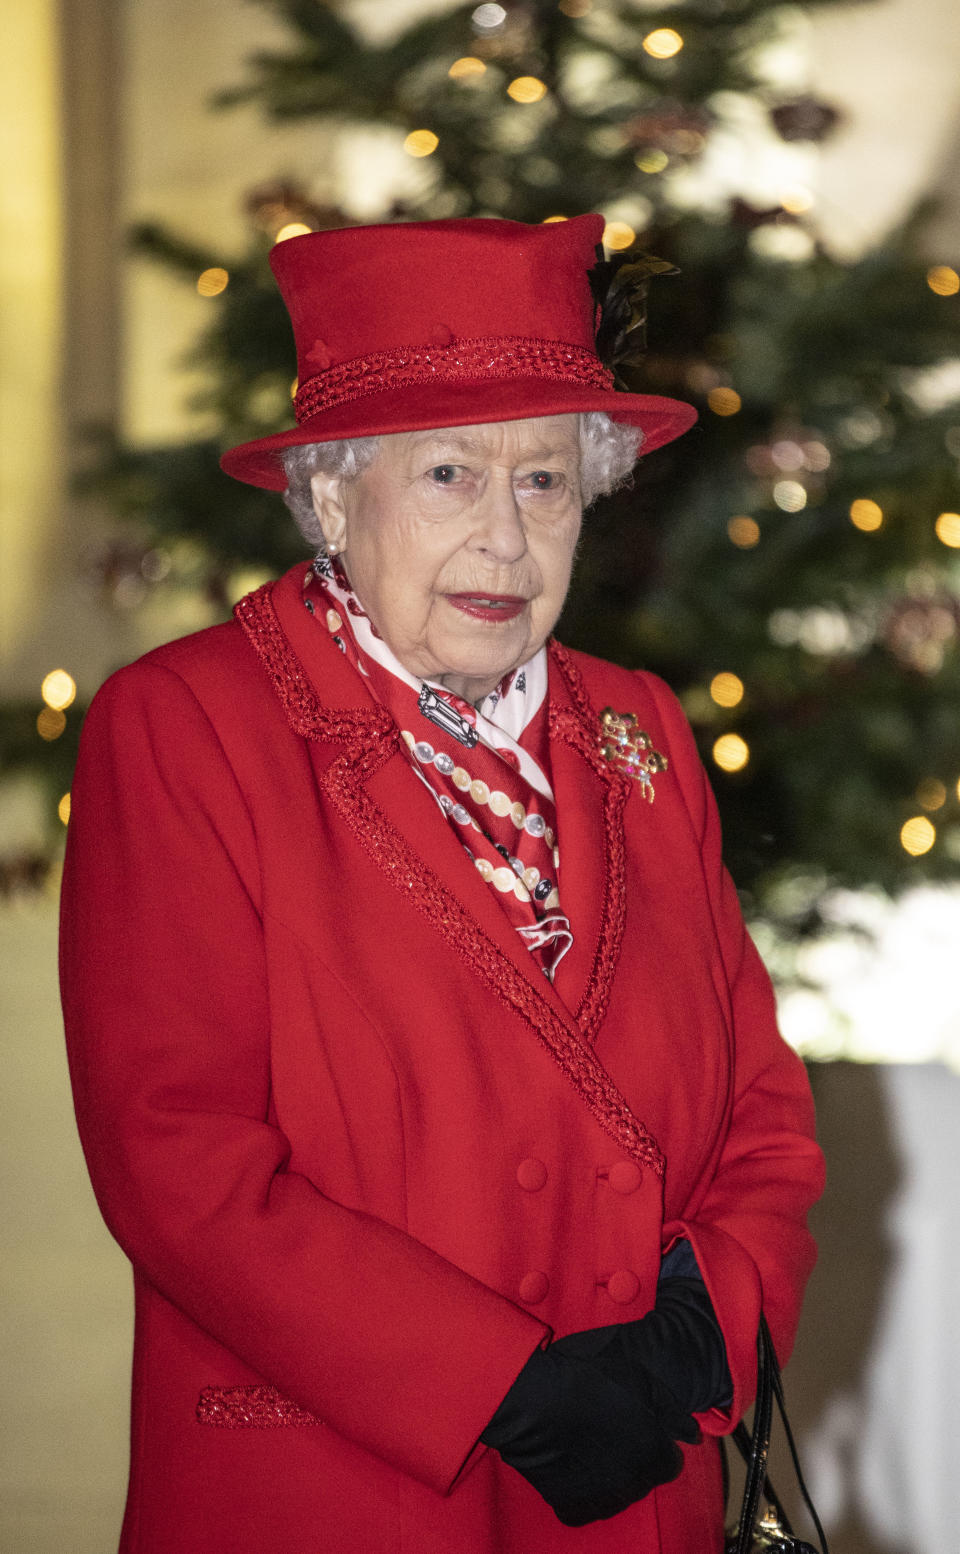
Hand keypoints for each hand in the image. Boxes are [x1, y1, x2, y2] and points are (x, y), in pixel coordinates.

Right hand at [481, 1342, 692, 1525]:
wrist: (538, 1402)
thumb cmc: (591, 1382)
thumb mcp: (643, 1381)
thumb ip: (673, 1412)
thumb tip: (694, 1436)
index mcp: (656, 1456)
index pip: (670, 1462)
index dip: (656, 1441)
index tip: (640, 1425)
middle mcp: (634, 1486)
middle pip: (643, 1478)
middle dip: (634, 1458)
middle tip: (611, 1430)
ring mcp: (602, 1501)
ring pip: (616, 1494)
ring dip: (610, 1476)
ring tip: (590, 1443)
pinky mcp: (572, 1508)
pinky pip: (585, 1505)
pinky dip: (582, 1490)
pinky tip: (573, 1463)